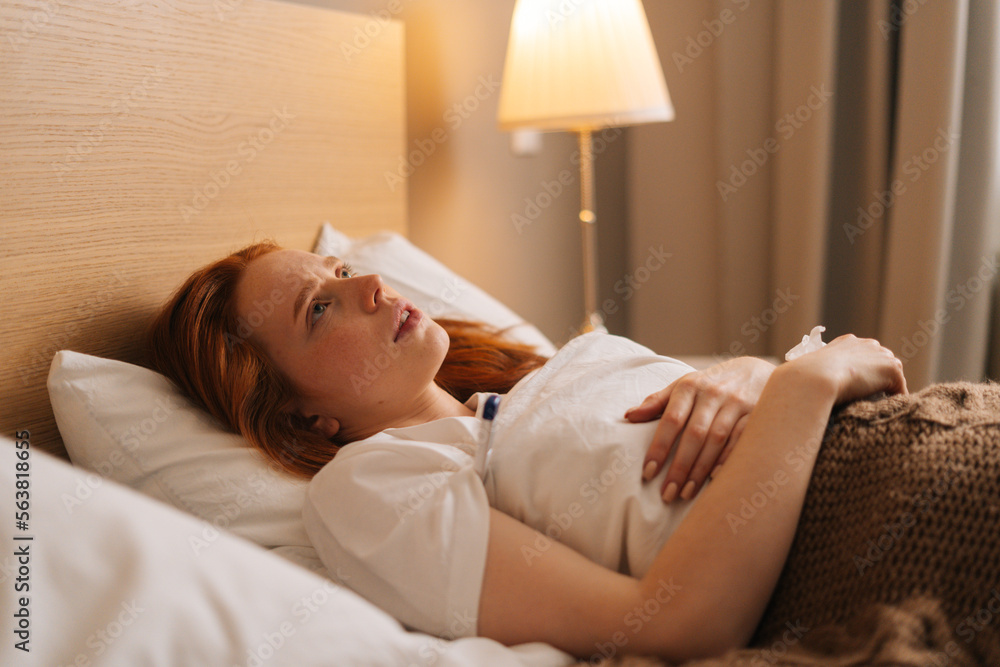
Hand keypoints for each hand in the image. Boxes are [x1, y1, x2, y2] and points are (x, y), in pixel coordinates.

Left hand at [625, 356, 775, 502]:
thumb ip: (657, 402)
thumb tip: (629, 416)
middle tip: (666, 493)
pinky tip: (715, 478)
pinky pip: (741, 438)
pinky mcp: (756, 413)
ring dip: (700, 469)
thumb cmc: (710, 384)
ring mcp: (736, 403)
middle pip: (693, 434)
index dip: (659, 447)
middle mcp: (712, 394)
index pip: (671, 420)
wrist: (757, 371)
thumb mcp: (683, 386)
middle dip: (679, 466)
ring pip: (716, 440)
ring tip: (685, 493)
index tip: (648, 473)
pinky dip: (728, 459)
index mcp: (689, 387)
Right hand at [785, 334, 906, 403]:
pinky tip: (887, 411)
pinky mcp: (891, 369)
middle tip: (872, 400)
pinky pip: (900, 389)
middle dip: (879, 379)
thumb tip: (814, 387)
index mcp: (848, 342)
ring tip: (881, 407)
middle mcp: (867, 344)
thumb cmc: (807, 378)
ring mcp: (881, 356)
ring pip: (892, 376)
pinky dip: (896, 400)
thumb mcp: (814, 371)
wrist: (815, 378)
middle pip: (882, 363)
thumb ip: (823, 373)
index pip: (865, 355)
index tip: (859, 388)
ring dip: (888, 389)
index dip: (863, 372)